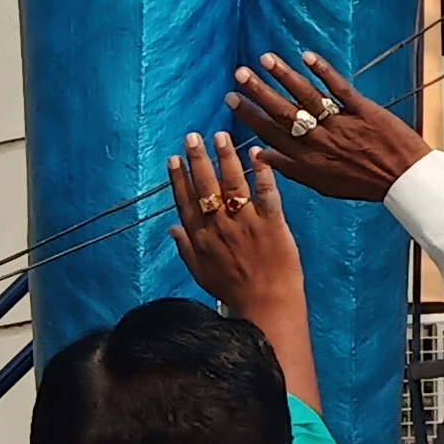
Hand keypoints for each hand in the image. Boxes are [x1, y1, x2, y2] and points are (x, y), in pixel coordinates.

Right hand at [168, 133, 313, 387]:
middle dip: (198, 160)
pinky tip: (258, 154)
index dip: (179, 179)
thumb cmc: (234, 292)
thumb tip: (171, 228)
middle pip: (205, 187)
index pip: (186, 202)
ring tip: (221, 137)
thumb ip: (185, 248)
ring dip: (225, 159)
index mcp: (201, 239)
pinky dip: (262, 173)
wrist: (267, 306)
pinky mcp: (272, 223)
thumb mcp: (201, 272)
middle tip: (193, 136)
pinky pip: (266, 193)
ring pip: (232, 185)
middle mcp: (220, 227)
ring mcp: (246, 224)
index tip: (175, 158)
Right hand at [227, 53, 434, 203]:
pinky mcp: (364, 111)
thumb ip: (290, 168)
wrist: (403, 179)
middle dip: (259, 92)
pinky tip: (306, 57)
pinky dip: (323, 72)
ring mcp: (342, 124)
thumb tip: (260, 153)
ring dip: (285, 76)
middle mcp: (320, 142)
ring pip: (307, 97)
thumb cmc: (361, 182)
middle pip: (283, 113)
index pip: (271, 134)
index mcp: (307, 160)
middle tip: (240, 74)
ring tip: (266, 60)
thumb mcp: (321, 184)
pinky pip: (339, 89)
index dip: (250, 115)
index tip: (232, 99)